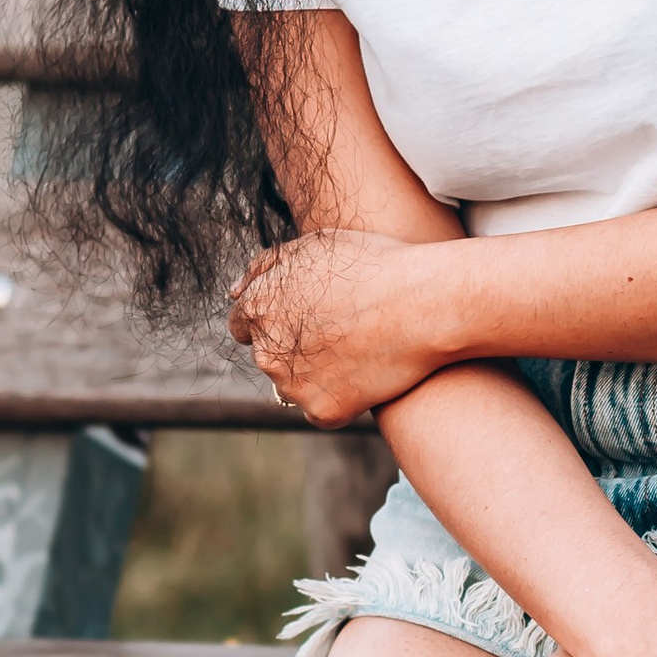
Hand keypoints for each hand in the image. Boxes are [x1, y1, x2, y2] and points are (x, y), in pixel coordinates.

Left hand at [226, 227, 453, 425]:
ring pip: (295, 385)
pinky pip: (323, 409)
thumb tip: (233, 292)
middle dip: (295, 347)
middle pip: (270, 356)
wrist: (423, 304)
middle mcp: (265, 351)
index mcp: (256, 307)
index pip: (243, 325)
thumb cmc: (373, 264)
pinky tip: (367, 374)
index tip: (307, 316)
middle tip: (342, 330)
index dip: (276, 319)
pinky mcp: (323, 411)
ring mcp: (292, 386)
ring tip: (359, 349)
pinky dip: (341, 398)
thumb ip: (264, 267)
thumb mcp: (313, 245)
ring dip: (316, 374)